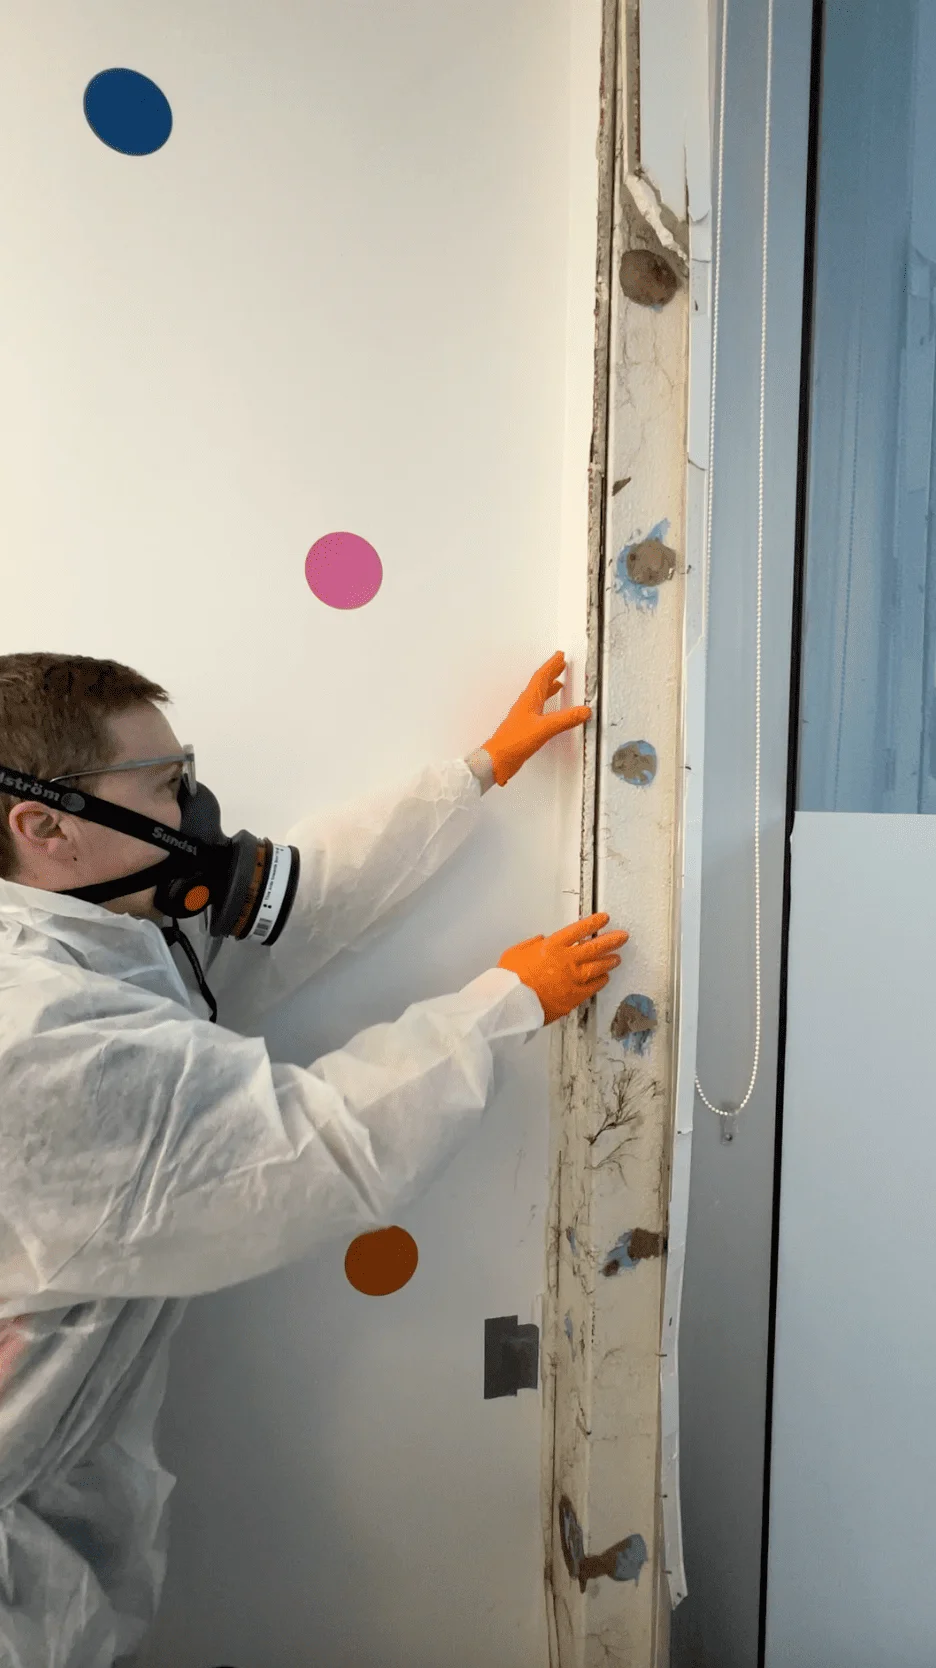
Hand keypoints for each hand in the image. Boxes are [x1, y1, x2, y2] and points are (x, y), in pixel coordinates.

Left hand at [481, 651, 591, 786]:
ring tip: (558, 683)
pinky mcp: (525, 727)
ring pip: (539, 696)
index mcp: (529, 700)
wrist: (498, 759)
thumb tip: (583, 711)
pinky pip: (539, 710)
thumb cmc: (513, 742)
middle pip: (540, 683)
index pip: (542, 677)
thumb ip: (565, 719)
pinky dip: (547, 705)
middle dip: (551, 672)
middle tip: (560, 664)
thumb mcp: (544, 728)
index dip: (551, 665)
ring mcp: (525, 716)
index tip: (559, 656)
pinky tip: (550, 711)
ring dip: (549, 687)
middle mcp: (526, 705)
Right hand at [497, 912, 627, 1024]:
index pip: (579, 929)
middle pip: (595, 947)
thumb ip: (531, 944)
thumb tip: (540, 940)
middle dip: (611, 940)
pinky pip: (593, 987)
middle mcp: (566, 960)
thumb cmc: (510, 979)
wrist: (512, 1003)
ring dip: (609, 961)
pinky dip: (601, 981)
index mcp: (552, 946)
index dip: (594, 923)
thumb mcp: (515, 952)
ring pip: (598, 967)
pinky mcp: (574, 997)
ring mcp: (573, 979)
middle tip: (622, 937)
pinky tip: (605, 978)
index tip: (604, 919)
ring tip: (617, 958)